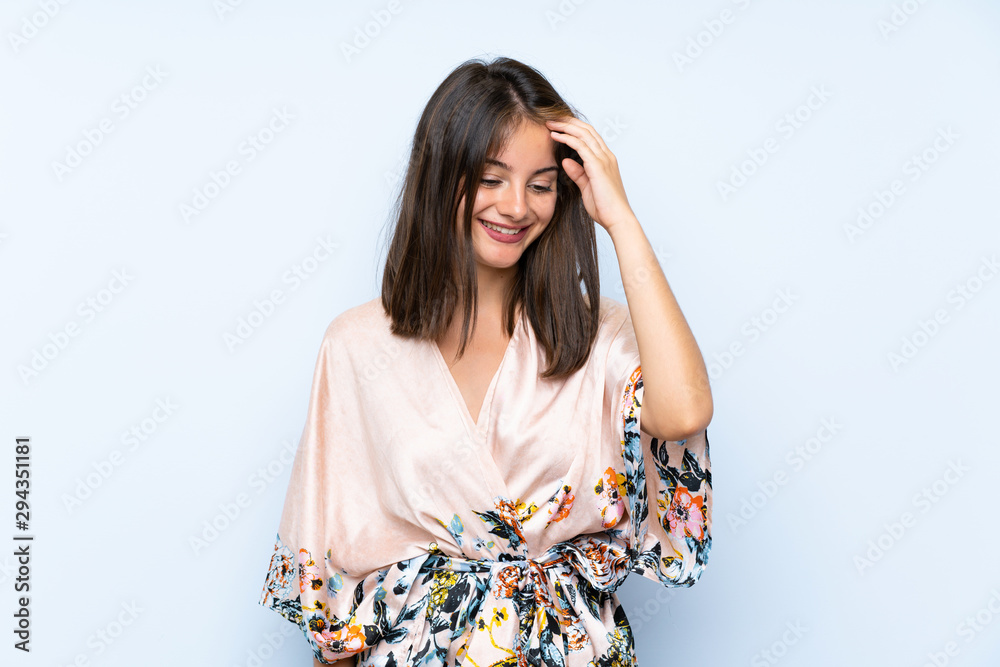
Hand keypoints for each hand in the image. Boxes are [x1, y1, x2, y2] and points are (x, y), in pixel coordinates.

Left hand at [545, 117, 635, 233]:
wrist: (617, 218)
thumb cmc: (605, 207)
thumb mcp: (587, 187)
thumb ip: (578, 173)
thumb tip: (566, 161)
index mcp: (605, 160)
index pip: (590, 136)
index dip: (574, 128)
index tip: (558, 126)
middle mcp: (606, 156)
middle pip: (586, 129)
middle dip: (568, 122)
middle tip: (551, 119)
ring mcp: (603, 159)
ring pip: (583, 134)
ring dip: (565, 126)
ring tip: (550, 124)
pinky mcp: (597, 166)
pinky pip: (580, 146)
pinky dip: (567, 138)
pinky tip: (556, 136)